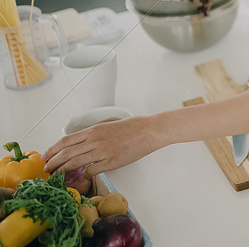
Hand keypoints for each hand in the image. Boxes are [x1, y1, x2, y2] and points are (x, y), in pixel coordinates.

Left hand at [42, 116, 159, 176]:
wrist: (148, 131)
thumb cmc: (132, 127)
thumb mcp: (109, 125)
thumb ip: (95, 134)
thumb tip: (84, 142)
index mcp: (93, 130)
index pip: (66, 140)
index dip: (53, 149)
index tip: (46, 156)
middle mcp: (94, 140)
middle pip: (66, 153)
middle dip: (53, 162)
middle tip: (46, 170)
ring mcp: (101, 152)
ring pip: (75, 163)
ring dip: (63, 171)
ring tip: (56, 176)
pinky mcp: (110, 163)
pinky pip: (91, 171)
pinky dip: (84, 175)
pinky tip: (83, 176)